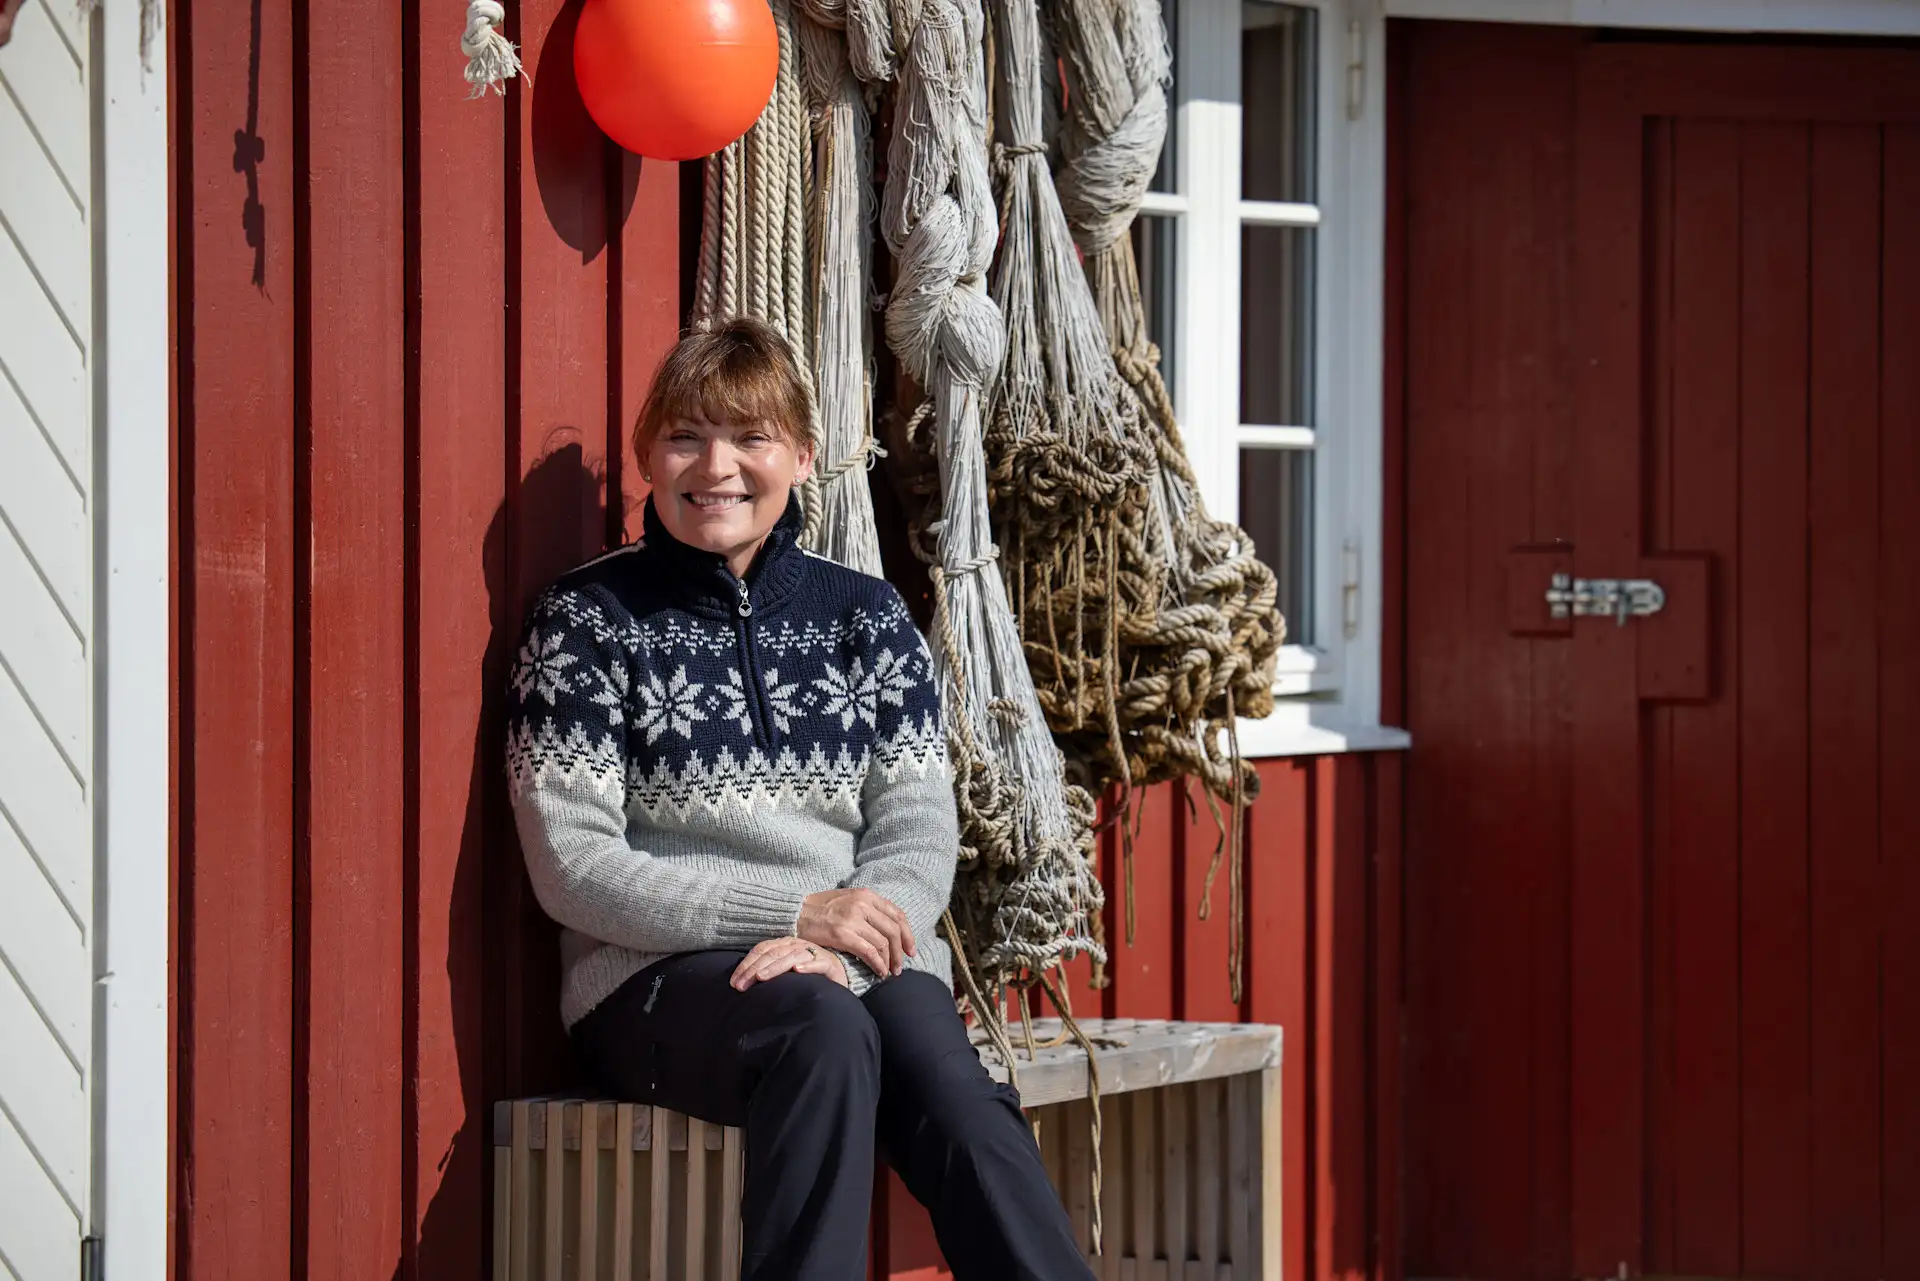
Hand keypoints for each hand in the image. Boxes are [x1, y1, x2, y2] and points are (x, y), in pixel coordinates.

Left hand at [730, 936, 849, 989]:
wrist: (838, 977)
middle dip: (754, 969)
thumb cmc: (808, 977)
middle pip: (773, 953)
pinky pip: (818, 963)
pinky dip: (808, 966)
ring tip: (761, 978)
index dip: (746, 965)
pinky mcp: (830, 964)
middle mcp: (797, 946)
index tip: (734, 982)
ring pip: (791, 957)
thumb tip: (740, 983)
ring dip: (775, 967)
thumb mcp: (785, 971)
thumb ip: (767, 971)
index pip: (762, 950)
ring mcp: (814, 954)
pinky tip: (798, 971)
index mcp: (784, 945)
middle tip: (741, 986)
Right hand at [797, 888, 914, 976]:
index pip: (897, 915)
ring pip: (882, 943)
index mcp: (866, 895)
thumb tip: (889, 929)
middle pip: (893, 931)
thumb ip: (868, 910)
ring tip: (889, 972)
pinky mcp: (842, 934)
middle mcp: (862, 904)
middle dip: (900, 952)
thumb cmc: (821, 909)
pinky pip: (868, 952)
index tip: (910, 950)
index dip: (907, 935)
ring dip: (889, 961)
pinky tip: (878, 972)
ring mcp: (852, 918)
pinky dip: (877, 964)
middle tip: (900, 967)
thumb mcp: (848, 900)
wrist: (795, 912)